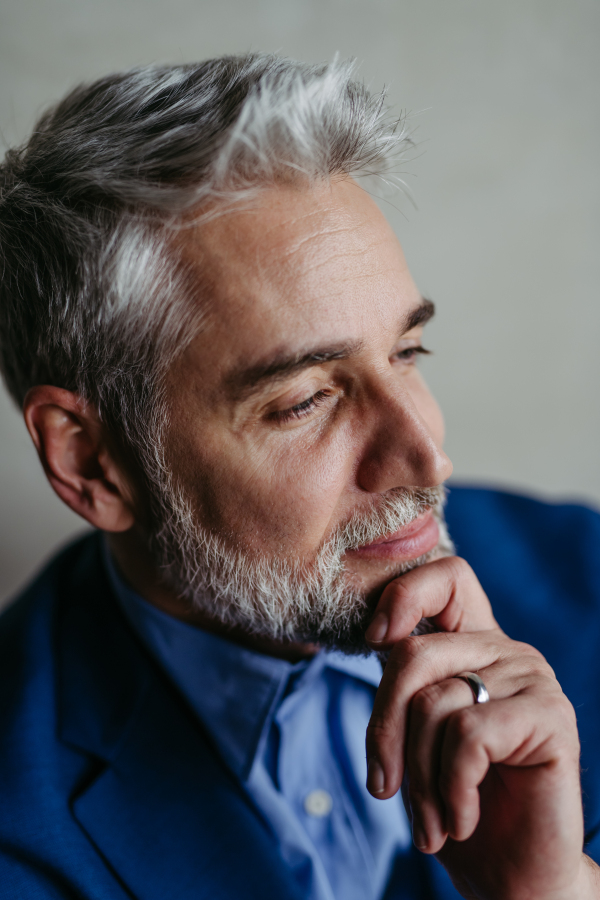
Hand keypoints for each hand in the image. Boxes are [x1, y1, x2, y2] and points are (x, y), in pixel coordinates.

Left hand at [364, 556, 599, 898]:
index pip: (446, 577)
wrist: (513, 878)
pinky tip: (462, 819)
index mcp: (474, 645)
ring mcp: (533, 679)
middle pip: (413, 654)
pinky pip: (468, 735)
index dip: (403, 593)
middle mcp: (506, 651)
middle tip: (383, 787)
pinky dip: (451, 788)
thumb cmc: (456, 803)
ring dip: (417, 776)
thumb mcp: (416, 733)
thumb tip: (374, 638)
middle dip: (383, 729)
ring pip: (434, 702)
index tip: (372, 641)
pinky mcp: (552, 717)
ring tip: (430, 821)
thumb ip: (404, 681)